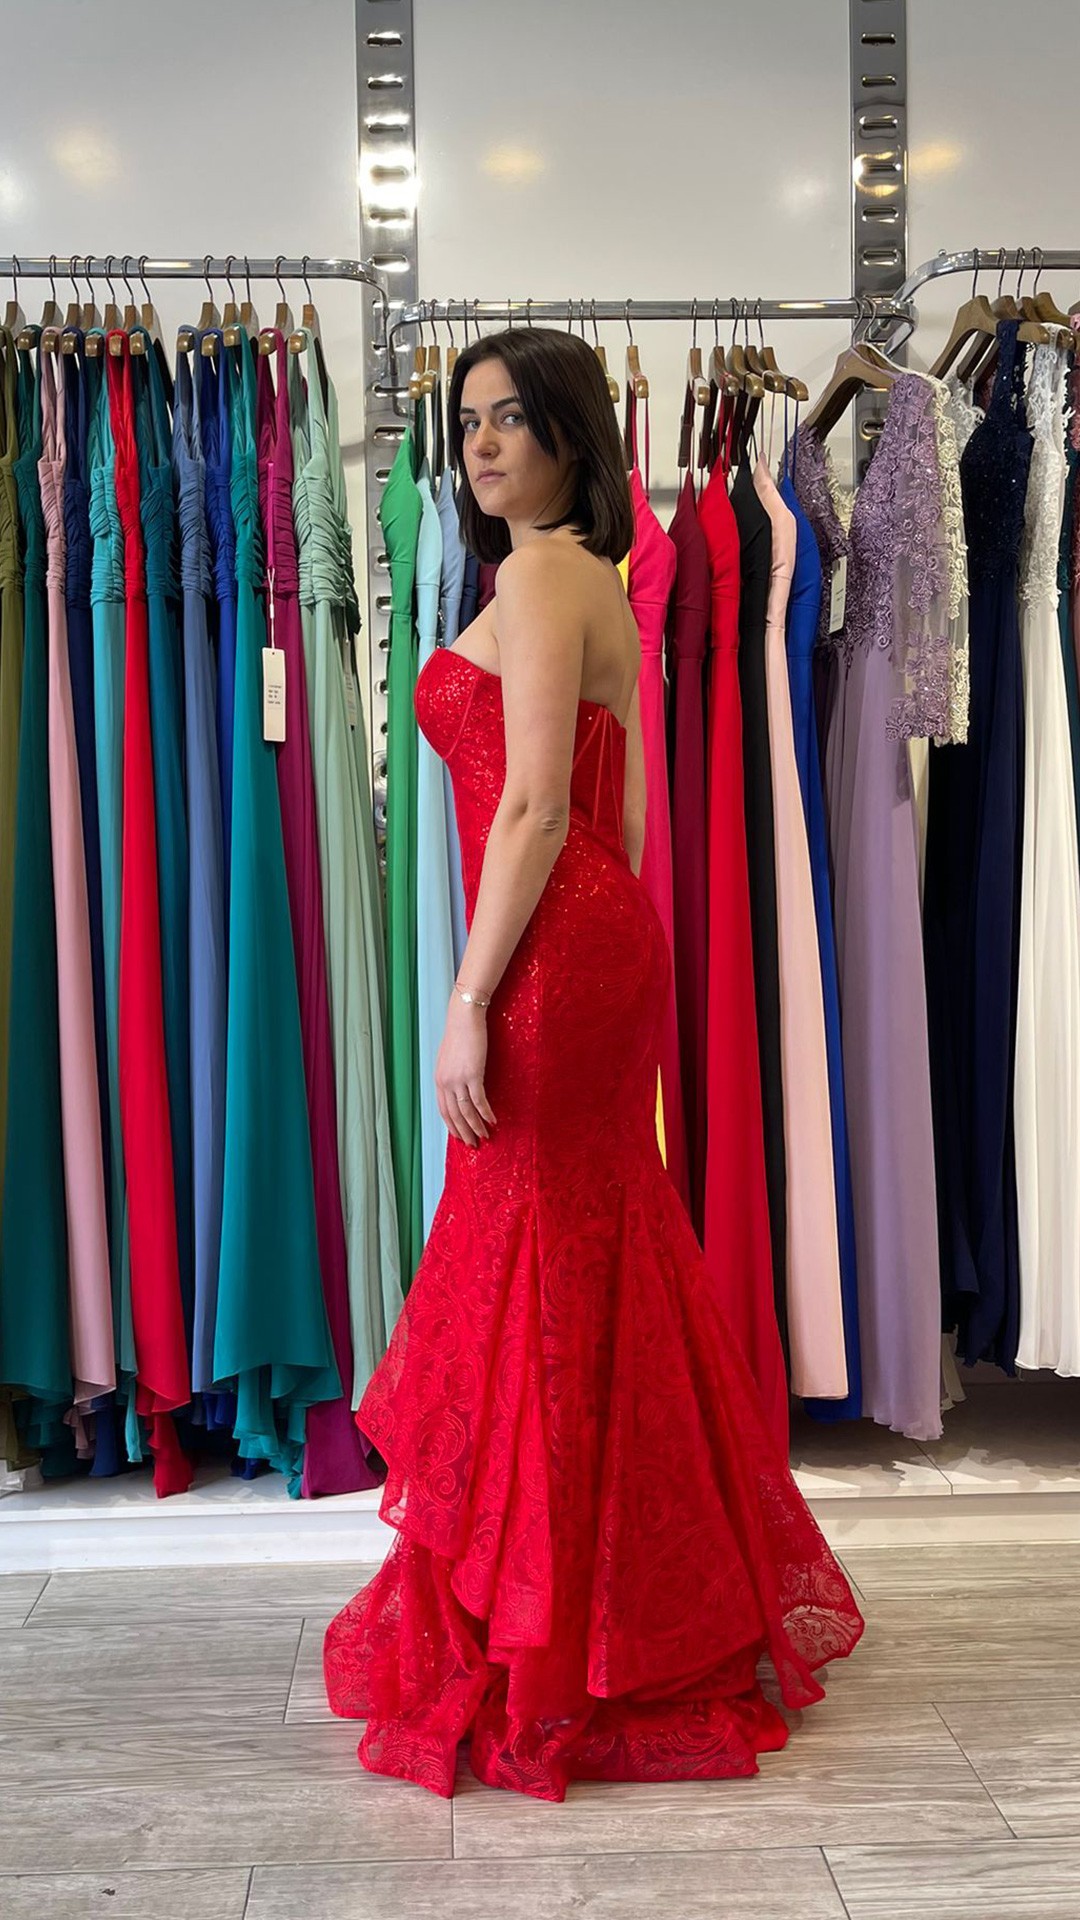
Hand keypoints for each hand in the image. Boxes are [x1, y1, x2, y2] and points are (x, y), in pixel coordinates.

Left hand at [436, 993, 497, 1147]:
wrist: (464, 1018)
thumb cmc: (459, 1034)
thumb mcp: (449, 1057)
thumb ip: (451, 1074)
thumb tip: (457, 1086)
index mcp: (439, 1079)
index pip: (443, 1110)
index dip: (452, 1126)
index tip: (460, 1136)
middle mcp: (445, 1082)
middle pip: (454, 1115)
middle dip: (464, 1132)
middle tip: (473, 1144)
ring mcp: (458, 1079)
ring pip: (466, 1111)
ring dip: (476, 1126)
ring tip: (485, 1136)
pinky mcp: (473, 1074)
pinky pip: (479, 1100)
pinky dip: (486, 1113)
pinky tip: (493, 1120)